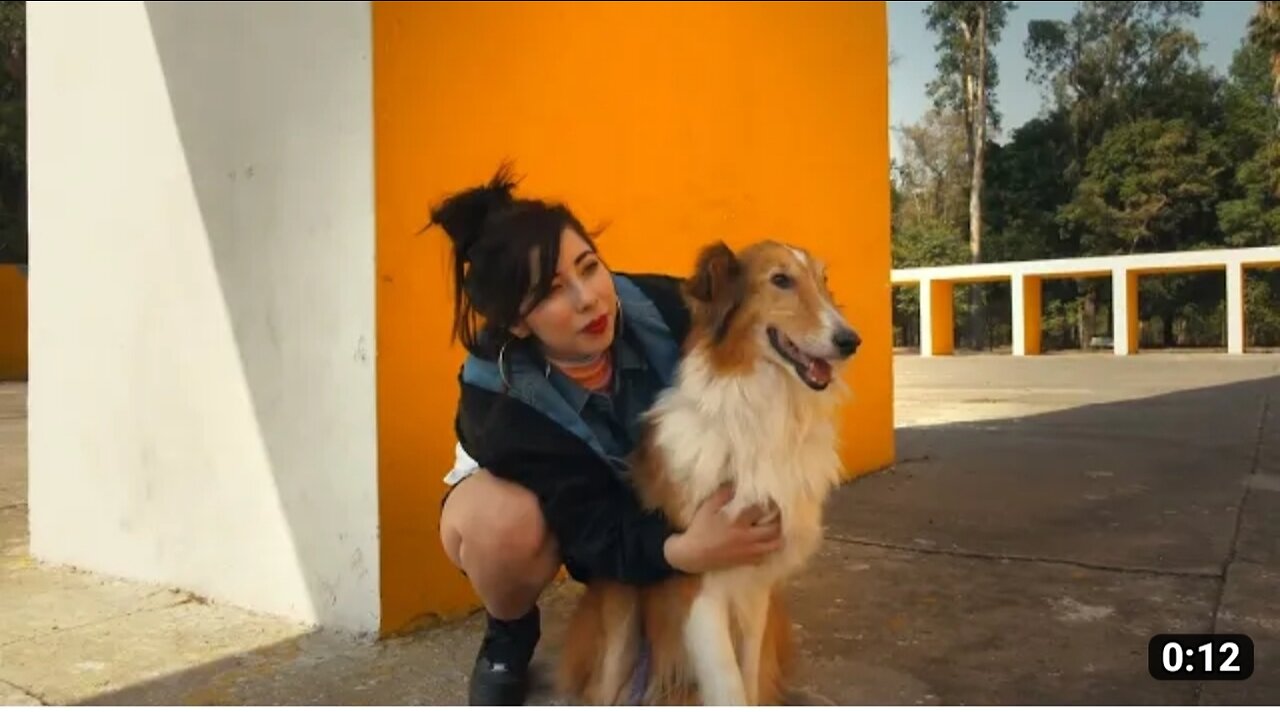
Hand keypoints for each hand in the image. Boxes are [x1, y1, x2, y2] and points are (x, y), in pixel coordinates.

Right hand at [663, 485, 781, 573]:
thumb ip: (723, 494)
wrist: (692, 555)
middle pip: (774, 529)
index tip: (770, 498)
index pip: (761, 510)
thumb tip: (735, 483)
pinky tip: (766, 542)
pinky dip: (769, 549)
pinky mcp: (745, 562)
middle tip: (777, 513)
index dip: (769, 503)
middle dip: (778, 520)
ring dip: (778, 536)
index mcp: (738, 522)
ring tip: (776, 528)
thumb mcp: (708, 507)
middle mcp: (747, 538)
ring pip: (774, 545)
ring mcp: (748, 552)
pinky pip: (765, 557)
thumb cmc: (700, 529)